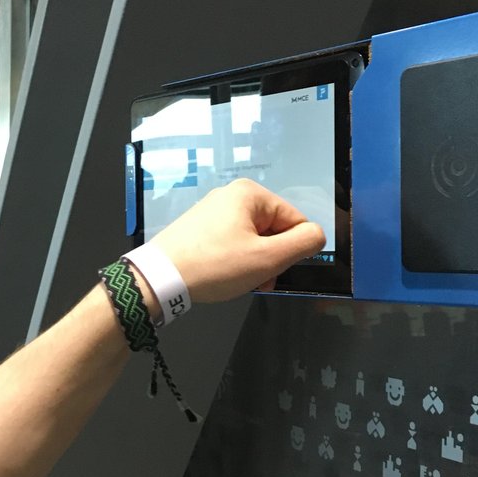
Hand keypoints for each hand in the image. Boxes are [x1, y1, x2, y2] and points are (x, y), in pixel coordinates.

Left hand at [151, 178, 324, 301]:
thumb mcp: (268, 258)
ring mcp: (212, 211)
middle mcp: (231, 195)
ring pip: (252, 240)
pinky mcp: (199, 228)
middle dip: (271, 259)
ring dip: (254, 264)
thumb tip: (317, 235)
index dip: (293, 251)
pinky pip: (231, 243)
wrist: (159, 278)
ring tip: (239, 282)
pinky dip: (234, 262)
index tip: (277, 272)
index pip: (295, 221)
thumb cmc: (215, 266)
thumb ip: (303, 244)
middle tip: (258, 281)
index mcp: (250, 194)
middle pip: (273, 230)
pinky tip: (223, 277)